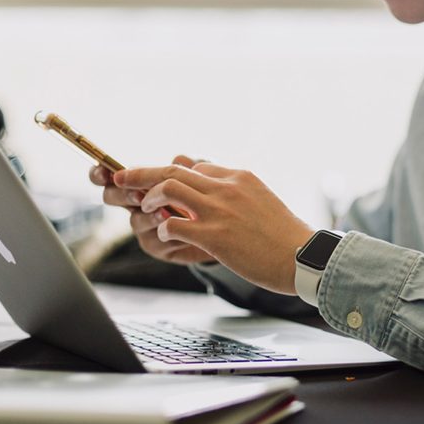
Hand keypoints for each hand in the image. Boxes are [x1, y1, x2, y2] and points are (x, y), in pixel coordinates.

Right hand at [90, 155, 215, 265]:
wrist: (221, 229)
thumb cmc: (208, 198)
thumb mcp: (202, 177)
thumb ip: (190, 167)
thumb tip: (179, 158)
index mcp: (141, 182)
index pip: (111, 175)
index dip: (100, 173)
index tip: (103, 171)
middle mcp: (137, 204)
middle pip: (112, 197)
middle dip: (122, 195)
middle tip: (139, 195)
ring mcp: (145, 226)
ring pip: (135, 221)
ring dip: (148, 216)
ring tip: (165, 213)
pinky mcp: (158, 246)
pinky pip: (154, 241)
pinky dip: (167, 234)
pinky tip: (182, 230)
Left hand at [116, 162, 314, 294]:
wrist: (303, 258)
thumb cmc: (286, 237)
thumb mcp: (262, 201)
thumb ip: (237, 193)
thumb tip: (218, 193)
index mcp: (239, 177)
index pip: (197, 166)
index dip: (173, 174)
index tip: (159, 183)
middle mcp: (227, 188)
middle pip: (174, 169)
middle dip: (141, 172)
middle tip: (121, 177)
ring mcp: (219, 211)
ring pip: (168, 189)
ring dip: (150, 199)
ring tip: (146, 210)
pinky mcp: (215, 236)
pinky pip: (174, 224)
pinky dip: (164, 229)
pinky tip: (167, 236)